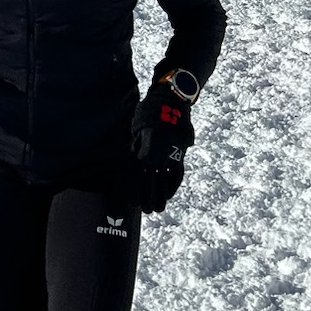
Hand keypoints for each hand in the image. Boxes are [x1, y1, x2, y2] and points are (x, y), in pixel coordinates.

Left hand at [130, 79, 194, 212]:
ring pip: (166, 179)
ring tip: (158, 208)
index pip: (138, 175)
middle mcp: (160, 154)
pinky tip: (169, 194)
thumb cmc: (149, 111)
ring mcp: (172, 154)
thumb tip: (129, 162)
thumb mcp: (137, 128)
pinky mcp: (181, 151)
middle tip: (145, 211)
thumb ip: (135, 147)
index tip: (131, 201)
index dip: (134, 190)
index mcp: (146, 149)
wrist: (171, 100)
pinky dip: (173, 185)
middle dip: (148, 197)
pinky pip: (177, 173)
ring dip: (162, 195)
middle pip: (153, 181)